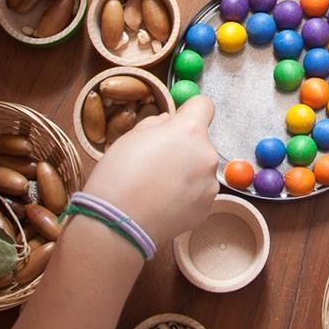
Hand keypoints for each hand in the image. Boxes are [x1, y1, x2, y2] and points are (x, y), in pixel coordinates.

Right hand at [83, 96, 219, 244]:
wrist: (118, 223)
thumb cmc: (119, 175)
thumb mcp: (131, 136)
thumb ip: (156, 124)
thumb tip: (168, 122)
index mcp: (189, 130)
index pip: (204, 105)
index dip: (189, 111)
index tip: (177, 121)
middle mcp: (207, 155)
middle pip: (200, 142)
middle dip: (183, 148)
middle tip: (156, 162)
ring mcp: (210, 184)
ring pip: (200, 170)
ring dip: (186, 173)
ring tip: (157, 187)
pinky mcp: (207, 208)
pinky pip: (198, 194)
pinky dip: (185, 196)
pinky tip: (162, 203)